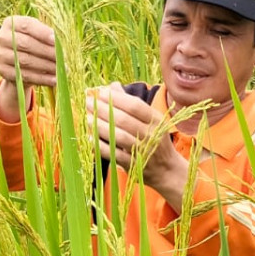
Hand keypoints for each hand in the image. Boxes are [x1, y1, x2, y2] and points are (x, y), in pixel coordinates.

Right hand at [0, 15, 56, 121]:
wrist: (18, 63)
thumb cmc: (33, 43)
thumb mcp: (38, 34)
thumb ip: (46, 35)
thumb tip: (58, 44)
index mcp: (11, 23)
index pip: (27, 26)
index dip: (42, 33)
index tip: (56, 41)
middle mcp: (2, 37)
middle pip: (26, 44)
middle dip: (46, 52)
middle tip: (62, 59)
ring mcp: (0, 54)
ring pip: (25, 61)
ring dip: (46, 66)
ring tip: (61, 70)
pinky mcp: (2, 70)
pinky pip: (24, 75)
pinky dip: (41, 79)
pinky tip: (54, 80)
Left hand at [85, 82, 189, 208]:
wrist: (166, 170)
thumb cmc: (154, 138)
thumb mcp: (150, 119)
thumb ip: (131, 103)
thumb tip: (112, 86)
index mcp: (156, 120)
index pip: (135, 106)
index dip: (117, 98)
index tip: (102, 93)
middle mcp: (150, 135)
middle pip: (123, 120)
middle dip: (103, 109)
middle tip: (88, 102)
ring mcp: (142, 151)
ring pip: (118, 136)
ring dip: (100, 126)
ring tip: (88, 118)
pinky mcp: (133, 165)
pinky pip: (114, 154)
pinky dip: (101, 145)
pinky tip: (91, 137)